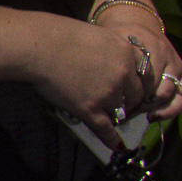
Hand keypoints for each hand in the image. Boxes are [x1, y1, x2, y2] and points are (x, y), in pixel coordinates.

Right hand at [28, 14, 158, 148]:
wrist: (38, 46)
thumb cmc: (57, 34)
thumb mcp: (95, 34)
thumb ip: (107, 50)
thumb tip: (104, 61)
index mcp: (126, 53)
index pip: (143, 75)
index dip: (136, 84)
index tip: (130, 89)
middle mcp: (123, 75)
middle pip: (136, 96)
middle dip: (129, 101)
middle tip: (119, 103)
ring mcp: (108, 94)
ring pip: (121, 112)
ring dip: (116, 115)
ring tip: (107, 116)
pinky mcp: (90, 109)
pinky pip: (105, 128)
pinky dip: (111, 139)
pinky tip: (117, 146)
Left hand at [97, 11, 181, 120]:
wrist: (135, 20)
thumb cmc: (116, 38)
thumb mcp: (108, 43)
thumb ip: (105, 61)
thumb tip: (94, 92)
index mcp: (141, 45)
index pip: (137, 75)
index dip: (127, 93)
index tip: (115, 105)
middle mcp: (161, 53)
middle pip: (151, 85)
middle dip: (139, 103)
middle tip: (125, 112)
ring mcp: (174, 61)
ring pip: (167, 92)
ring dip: (152, 107)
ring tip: (137, 113)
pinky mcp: (181, 70)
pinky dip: (171, 108)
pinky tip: (156, 116)